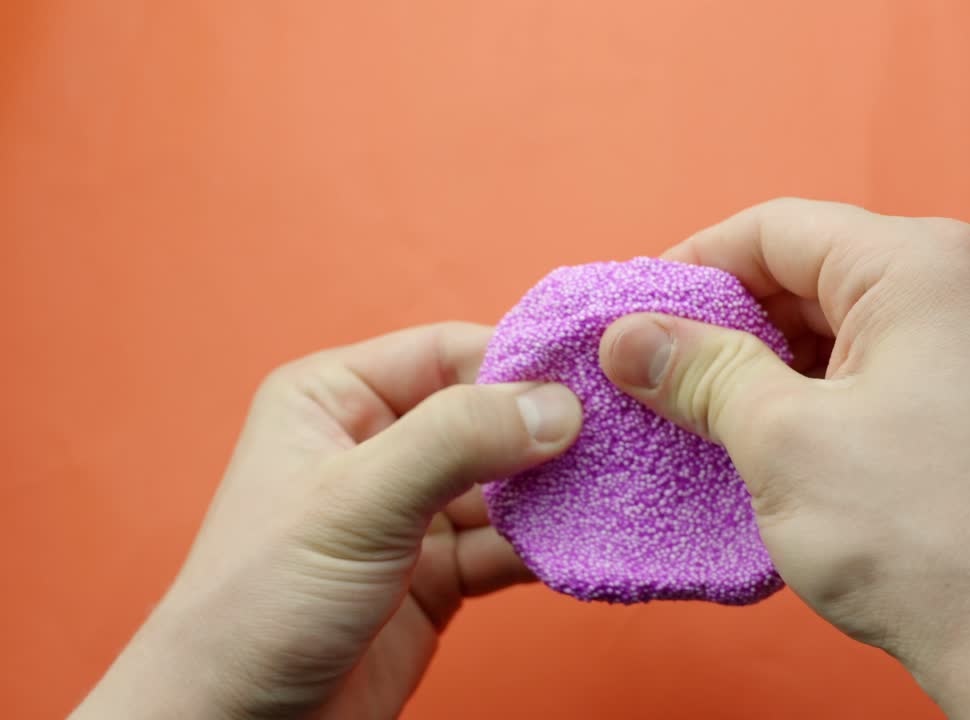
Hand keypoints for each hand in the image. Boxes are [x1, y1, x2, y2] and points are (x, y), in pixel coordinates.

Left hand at [73, 323, 581, 718]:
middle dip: (550, 431)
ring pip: (506, 485)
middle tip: (624, 438)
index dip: (521, 361)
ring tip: (619, 491)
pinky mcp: (437, 576)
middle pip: (487, 417)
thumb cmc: (255, 606)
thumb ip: (454, 442)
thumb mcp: (355, 504)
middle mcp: (377, 446)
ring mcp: (410, 513)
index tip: (595, 379)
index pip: (449, 353)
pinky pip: (508, 545)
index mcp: (336, 399)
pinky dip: (547, 547)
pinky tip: (587, 544)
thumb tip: (555, 405)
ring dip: (557, 494)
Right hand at [599, 199, 969, 718]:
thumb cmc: (924, 539)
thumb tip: (627, 336)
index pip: (776, 229)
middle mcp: (964, 283)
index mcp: (922, 264)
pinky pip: (876, 364)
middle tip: (654, 371)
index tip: (632, 314)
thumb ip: (699, 371)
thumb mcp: (782, 441)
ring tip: (700, 411)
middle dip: (726, 319)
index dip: (691, 266)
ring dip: (766, 359)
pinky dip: (814, 389)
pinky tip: (766, 434)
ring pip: (840, 322)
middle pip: (810, 270)